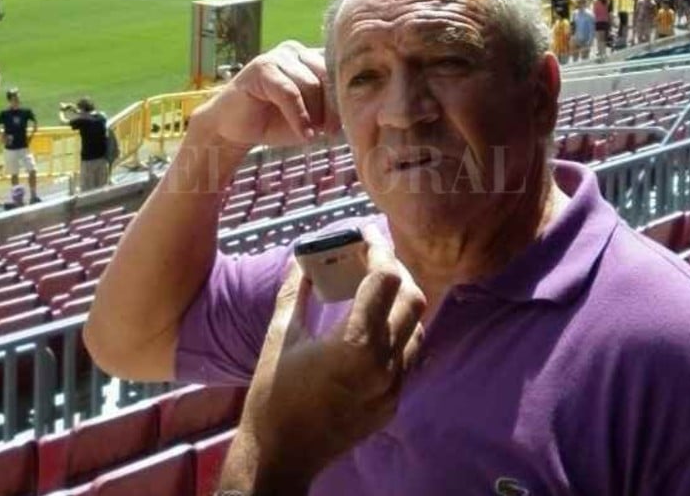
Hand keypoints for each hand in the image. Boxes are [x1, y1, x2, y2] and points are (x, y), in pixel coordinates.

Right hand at [190, 41, 339, 149]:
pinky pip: (289, 92)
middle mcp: (296, 51)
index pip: (339, 68)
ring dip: (315, 115)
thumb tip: (360, 111)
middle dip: (333, 107)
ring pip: (310, 84)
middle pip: (328, 75)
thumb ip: (332, 109)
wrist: (234, 129)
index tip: (353, 120)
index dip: (347, 94)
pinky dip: (299, 117)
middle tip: (331, 132)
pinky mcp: (261, 68)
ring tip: (313, 135)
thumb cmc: (275, 122)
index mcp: (311, 57)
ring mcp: (278, 56)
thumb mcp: (311, 117)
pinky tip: (304, 134)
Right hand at [220, 225, 425, 493]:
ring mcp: (392, 389)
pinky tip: (373, 328)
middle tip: (373, 259)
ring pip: (417, 329)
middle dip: (396, 272)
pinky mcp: (392, 405)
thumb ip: (297, 289)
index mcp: (355, 345)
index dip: (379, 249)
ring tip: (375, 291)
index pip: (386, 279)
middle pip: (413, 299)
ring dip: (401, 304)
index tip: (367, 232)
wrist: (280, 455)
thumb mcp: (280, 335)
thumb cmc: (272, 395)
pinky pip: (408, 359)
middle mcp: (383, 366)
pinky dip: (397, 335)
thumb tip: (304, 254)